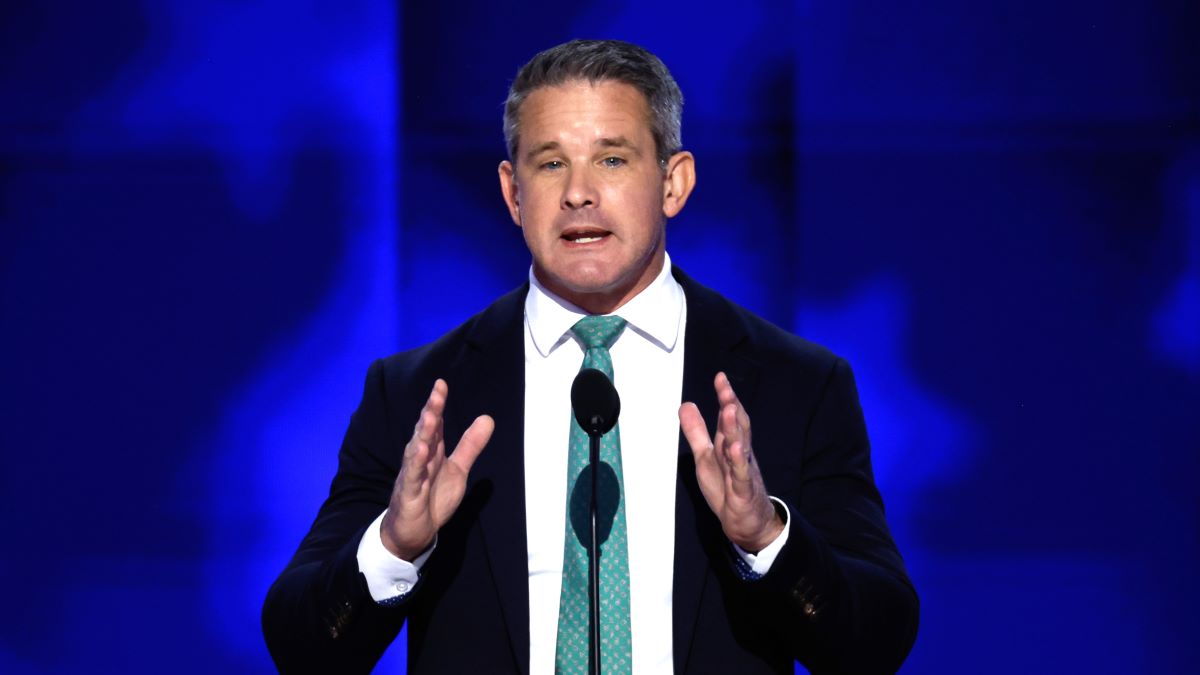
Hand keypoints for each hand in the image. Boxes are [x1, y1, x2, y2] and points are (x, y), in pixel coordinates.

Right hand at [381, 379, 493, 560]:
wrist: (413, 532)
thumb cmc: (432, 497)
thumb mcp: (458, 470)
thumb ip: (470, 445)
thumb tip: (487, 418)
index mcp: (432, 452)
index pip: (435, 425)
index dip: (437, 405)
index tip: (441, 384)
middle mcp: (419, 459)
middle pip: (425, 432)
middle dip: (430, 412)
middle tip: (437, 392)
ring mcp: (412, 476)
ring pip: (416, 451)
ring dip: (422, 434)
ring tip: (429, 416)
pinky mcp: (409, 495)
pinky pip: (412, 477)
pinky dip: (415, 464)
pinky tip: (420, 450)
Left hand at [679, 372, 782, 552]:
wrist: (748, 523)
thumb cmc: (727, 487)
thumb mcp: (706, 457)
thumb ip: (697, 432)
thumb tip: (686, 404)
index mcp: (731, 445)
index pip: (730, 417)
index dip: (726, 397)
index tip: (720, 377)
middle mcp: (740, 455)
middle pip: (738, 428)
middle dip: (732, 408)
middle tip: (726, 389)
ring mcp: (743, 473)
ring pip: (740, 448)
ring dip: (734, 429)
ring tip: (729, 410)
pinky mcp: (743, 492)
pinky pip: (741, 475)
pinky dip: (739, 462)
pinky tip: (735, 449)